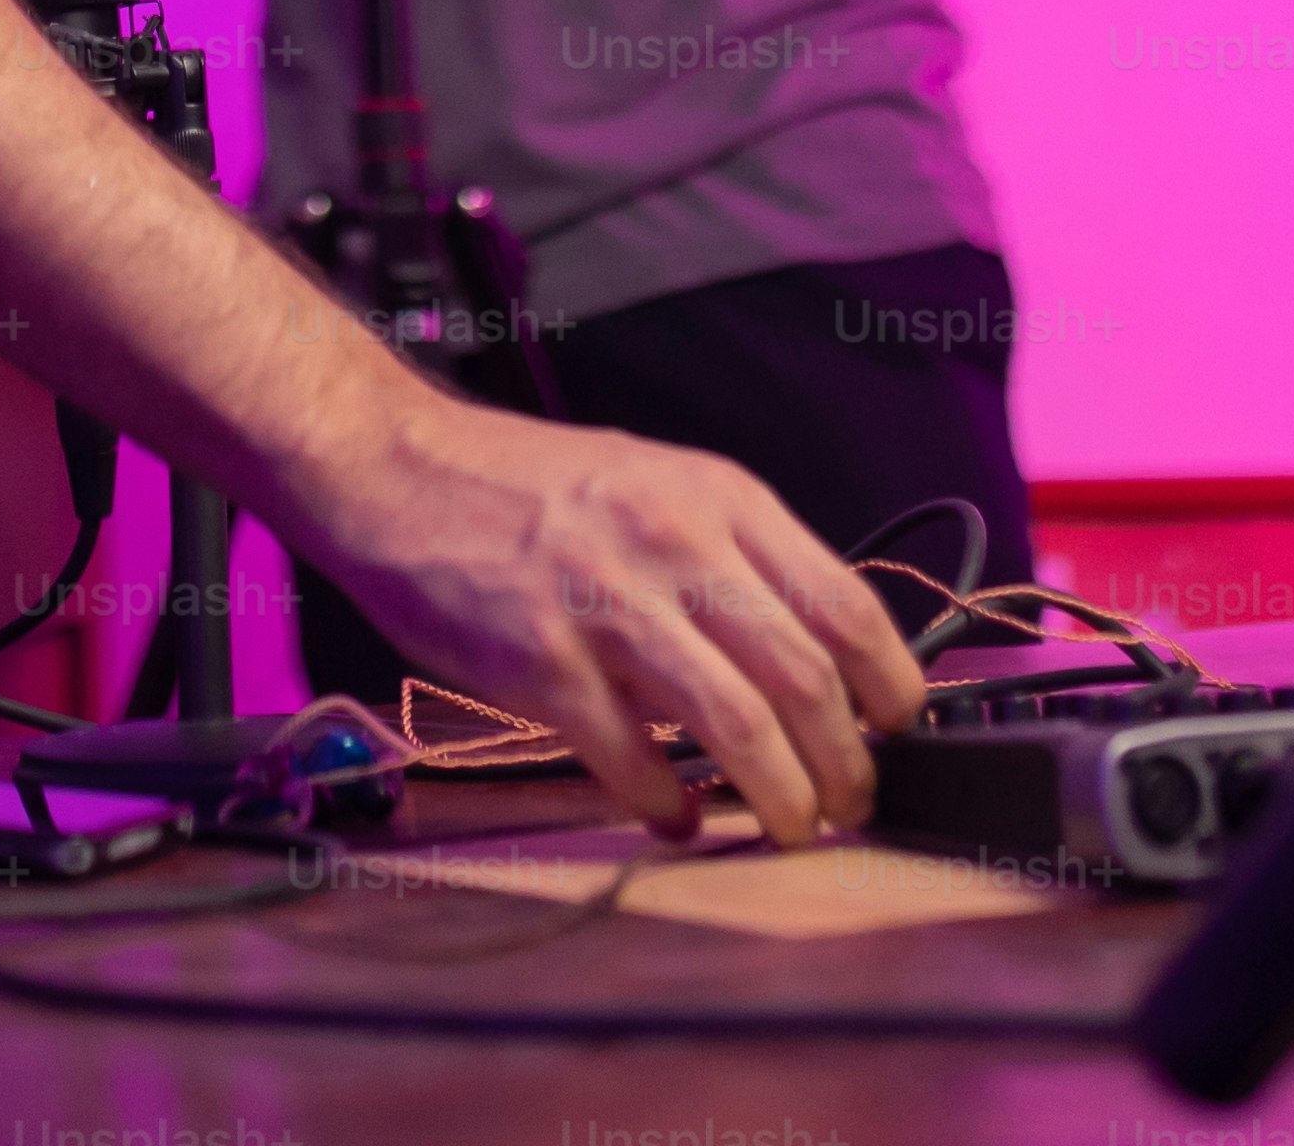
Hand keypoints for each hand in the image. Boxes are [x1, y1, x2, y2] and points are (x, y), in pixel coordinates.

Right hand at [287, 394, 924, 843]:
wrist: (396, 466)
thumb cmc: (527, 486)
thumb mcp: (656, 484)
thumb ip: (732, 556)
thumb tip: (814, 652)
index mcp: (718, 498)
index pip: (846, 604)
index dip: (892, 684)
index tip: (898, 730)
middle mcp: (675, 545)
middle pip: (806, 679)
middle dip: (846, 764)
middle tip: (849, 802)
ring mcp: (606, 603)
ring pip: (738, 725)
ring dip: (780, 797)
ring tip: (789, 827)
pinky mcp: (540, 661)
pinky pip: (630, 758)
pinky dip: (666, 806)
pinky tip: (674, 818)